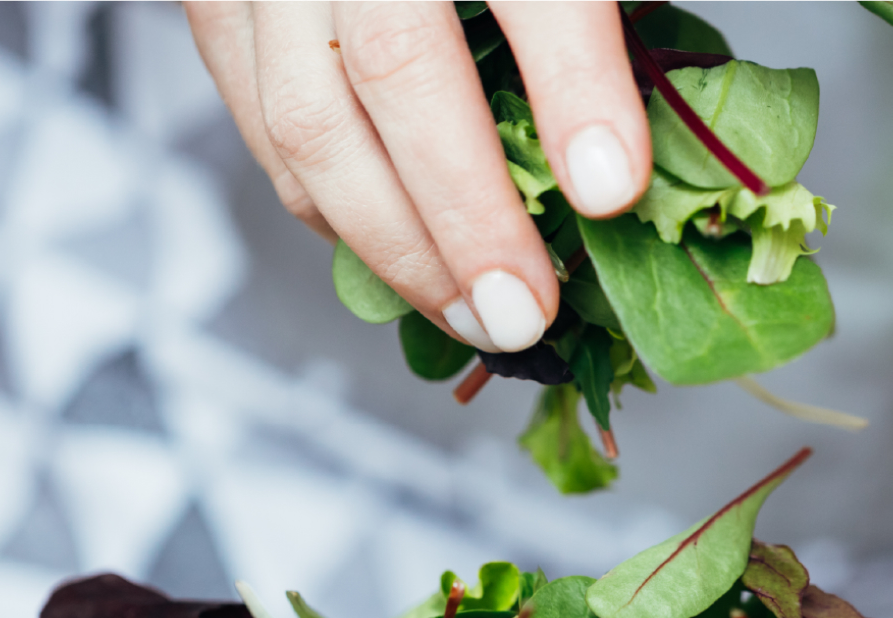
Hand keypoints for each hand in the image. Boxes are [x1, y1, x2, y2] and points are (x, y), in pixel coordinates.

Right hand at [184, 1, 650, 352]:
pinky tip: (392, 256)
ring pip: (308, 119)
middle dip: (464, 216)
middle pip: (394, 66)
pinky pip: (260, 120)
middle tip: (524, 309)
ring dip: (393, 245)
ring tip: (470, 313)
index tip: (612, 189)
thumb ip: (596, 8)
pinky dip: (327, 207)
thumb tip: (633, 145)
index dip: (573, 87)